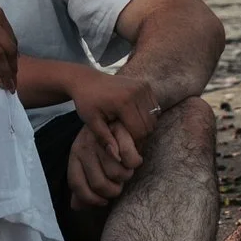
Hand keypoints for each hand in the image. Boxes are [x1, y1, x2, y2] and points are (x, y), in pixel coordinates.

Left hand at [65, 69, 157, 209]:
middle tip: (127, 140)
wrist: (86, 81)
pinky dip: (147, 116)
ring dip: (145, 126)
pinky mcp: (145, 85)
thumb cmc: (86, 102)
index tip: (123, 147)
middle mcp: (136, 92)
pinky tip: (133, 119)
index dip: (134, 143)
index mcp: (123, 101)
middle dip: (140, 136)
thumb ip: (105, 140)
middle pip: (149, 125)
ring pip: (154, 117)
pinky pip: (154, 107)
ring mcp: (142, 87)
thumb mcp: (91, 122)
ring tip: (129, 129)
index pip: (139, 131)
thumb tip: (118, 159)